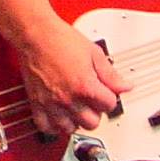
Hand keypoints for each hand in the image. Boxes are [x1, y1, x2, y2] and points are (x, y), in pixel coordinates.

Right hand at [17, 19, 131, 136]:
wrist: (34, 32)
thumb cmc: (59, 38)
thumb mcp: (93, 52)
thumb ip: (111, 74)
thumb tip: (125, 87)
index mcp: (85, 86)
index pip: (109, 105)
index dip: (109, 97)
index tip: (104, 91)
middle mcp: (68, 98)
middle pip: (92, 122)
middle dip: (95, 111)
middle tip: (91, 100)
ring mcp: (51, 102)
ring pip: (70, 128)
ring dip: (76, 120)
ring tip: (76, 109)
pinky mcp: (36, 102)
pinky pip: (46, 126)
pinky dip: (53, 126)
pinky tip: (58, 117)